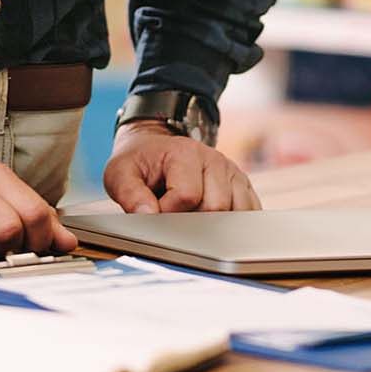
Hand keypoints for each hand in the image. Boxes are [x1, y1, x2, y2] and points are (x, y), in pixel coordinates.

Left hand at [104, 124, 260, 213]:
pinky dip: (234, 224)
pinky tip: (214, 222)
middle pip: (215, 207)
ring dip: (214, 224)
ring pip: (236, 213)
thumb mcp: (120, 173)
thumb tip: (148, 215)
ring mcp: (231, 172)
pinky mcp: (242, 185)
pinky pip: (249, 212)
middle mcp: (214, 159)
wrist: (155, 147)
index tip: (156, 210)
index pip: (187, 196)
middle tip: (174, 214)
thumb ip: (129, 194)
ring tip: (192, 214)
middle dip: (193, 220)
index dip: (168, 212)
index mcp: (185, 152)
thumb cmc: (139, 163)